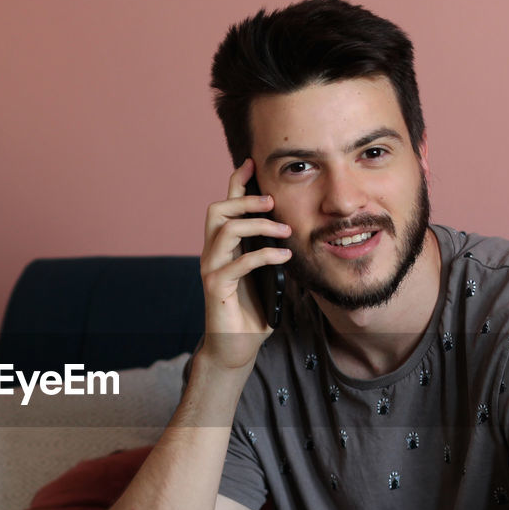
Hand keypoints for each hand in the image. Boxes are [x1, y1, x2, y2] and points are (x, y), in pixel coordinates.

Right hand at [198, 159, 291, 371]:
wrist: (235, 347)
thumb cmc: (252, 311)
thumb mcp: (265, 275)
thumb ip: (271, 251)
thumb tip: (296, 228)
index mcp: (224, 247)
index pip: (226, 206)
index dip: (237, 182)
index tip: (253, 162)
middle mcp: (212, 253)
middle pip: (217, 210)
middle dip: (245, 200)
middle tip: (273, 201)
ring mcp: (212, 269)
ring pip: (226, 230)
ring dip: (258, 225)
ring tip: (285, 231)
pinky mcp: (216, 288)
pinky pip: (238, 263)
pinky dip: (264, 255)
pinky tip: (283, 257)